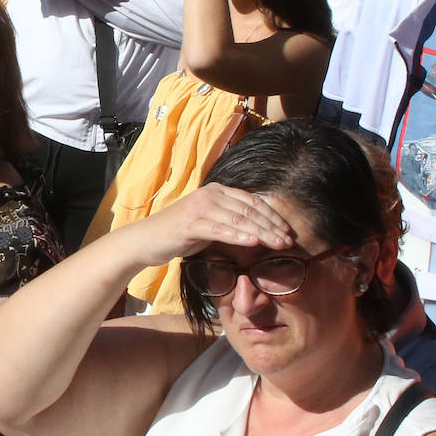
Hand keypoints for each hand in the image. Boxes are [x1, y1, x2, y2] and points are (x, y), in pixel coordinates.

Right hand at [122, 182, 294, 268]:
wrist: (146, 240)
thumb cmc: (178, 235)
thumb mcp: (209, 224)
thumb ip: (229, 222)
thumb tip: (259, 232)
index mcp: (216, 191)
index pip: (252, 201)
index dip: (273, 215)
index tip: (289, 231)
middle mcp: (209, 194)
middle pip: (248, 210)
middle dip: (272, 226)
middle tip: (289, 241)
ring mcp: (199, 207)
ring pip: (238, 220)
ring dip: (262, 233)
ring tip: (278, 245)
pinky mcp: (190, 223)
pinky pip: (220, 229)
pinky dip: (238, 236)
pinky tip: (253, 243)